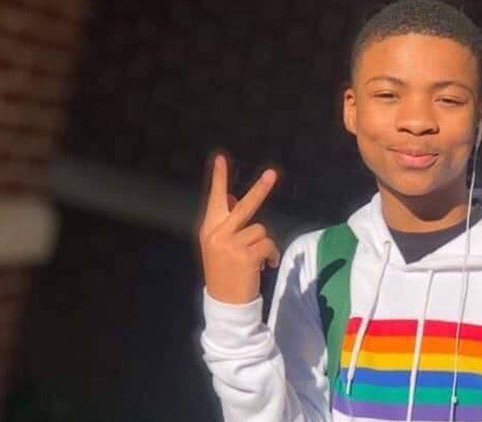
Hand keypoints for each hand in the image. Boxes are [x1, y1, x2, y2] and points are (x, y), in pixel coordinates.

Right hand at [198, 154, 280, 303]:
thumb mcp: (219, 246)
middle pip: (245, 206)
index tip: (221, 158)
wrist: (225, 303)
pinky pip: (269, 244)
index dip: (220, 178)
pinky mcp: (246, 255)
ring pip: (261, 229)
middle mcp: (217, 233)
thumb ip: (227, 223)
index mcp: (209, 229)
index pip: (215, 199)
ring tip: (257, 260)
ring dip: (264, 244)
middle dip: (260, 189)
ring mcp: (231, 244)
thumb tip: (236, 199)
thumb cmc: (225, 272)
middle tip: (272, 173)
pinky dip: (271, 255)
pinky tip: (264, 266)